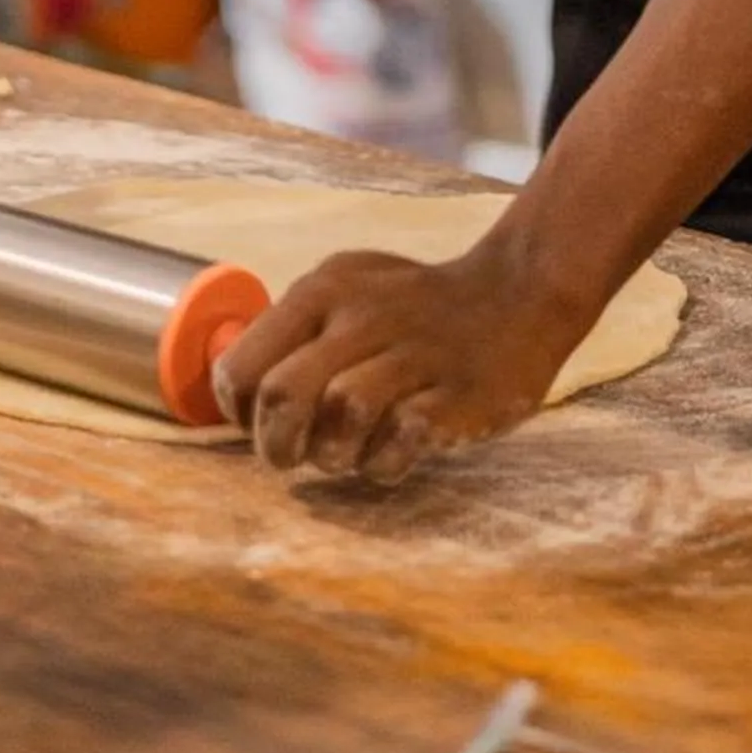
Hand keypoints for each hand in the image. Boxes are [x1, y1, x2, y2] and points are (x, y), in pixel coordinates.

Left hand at [213, 231, 592, 485]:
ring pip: (338, 419)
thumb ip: (293, 332)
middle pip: (282, 395)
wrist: (517, 297)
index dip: (237, 409)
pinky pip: (397, 445)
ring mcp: (413, 356)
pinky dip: (383, 463)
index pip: (244, 363)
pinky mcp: (455, 397)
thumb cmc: (415, 306)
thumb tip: (234, 392)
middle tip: (290, 457)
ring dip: (331, 454)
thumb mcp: (348, 289)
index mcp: (326, 289)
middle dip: (274, 444)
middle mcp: (364, 316)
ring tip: (346, 451)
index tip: (256, 423)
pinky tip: (392, 452)